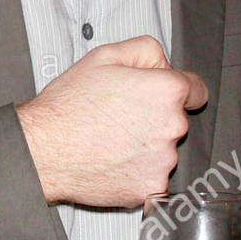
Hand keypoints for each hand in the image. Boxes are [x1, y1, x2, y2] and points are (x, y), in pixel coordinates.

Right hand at [16, 35, 207, 207]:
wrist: (43, 150)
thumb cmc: (69, 106)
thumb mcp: (105, 56)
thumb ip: (146, 51)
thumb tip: (164, 64)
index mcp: (166, 91)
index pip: (197, 90)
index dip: (178, 90)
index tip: (164, 97)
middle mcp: (172, 127)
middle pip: (177, 120)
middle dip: (155, 117)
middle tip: (120, 116)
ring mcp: (163, 162)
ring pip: (164, 150)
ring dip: (145, 146)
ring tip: (111, 140)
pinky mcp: (151, 189)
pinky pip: (151, 177)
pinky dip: (136, 172)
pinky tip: (112, 160)